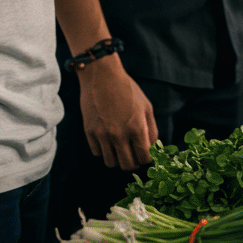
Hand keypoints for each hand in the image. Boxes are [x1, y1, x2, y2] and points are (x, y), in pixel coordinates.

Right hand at [78, 55, 158, 170]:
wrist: (102, 76)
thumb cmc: (127, 90)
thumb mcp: (146, 106)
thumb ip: (152, 129)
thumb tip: (153, 148)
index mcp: (137, 127)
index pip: (144, 157)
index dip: (147, 160)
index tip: (146, 157)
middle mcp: (120, 134)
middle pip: (127, 165)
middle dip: (133, 163)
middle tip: (133, 156)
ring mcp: (103, 134)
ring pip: (110, 163)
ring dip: (117, 159)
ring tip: (120, 149)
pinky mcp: (90, 132)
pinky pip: (97, 153)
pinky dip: (103, 150)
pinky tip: (107, 140)